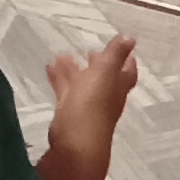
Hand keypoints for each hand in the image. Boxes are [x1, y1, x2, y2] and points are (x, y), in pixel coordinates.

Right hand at [46, 32, 138, 177]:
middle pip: (103, 78)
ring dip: (73, 69)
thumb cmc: (93, 104)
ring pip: (81, 84)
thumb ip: (114, 55)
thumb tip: (130, 37)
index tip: (123, 48)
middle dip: (97, 63)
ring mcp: (86, 106)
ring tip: (61, 54)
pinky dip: (59, 79)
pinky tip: (49, 67)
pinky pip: (65, 91)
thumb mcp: (105, 73)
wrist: (74, 142)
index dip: (126, 60)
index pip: (126, 72)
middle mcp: (105, 97)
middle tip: (89, 50)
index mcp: (117, 87)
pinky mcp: (68, 113)